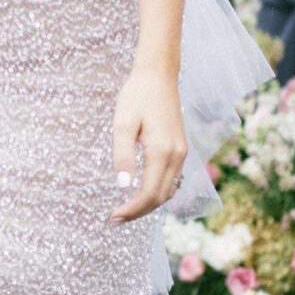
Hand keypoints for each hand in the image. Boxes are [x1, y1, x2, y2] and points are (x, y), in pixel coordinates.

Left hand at [111, 68, 187, 221]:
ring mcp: (181, 153)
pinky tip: (142, 193)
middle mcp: (177, 156)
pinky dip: (158, 192)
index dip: (132, 210)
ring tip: (127, 210)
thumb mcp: (122, 124)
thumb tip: (123, 186)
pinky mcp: (180, 148)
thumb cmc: (137, 96)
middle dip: (139, 211)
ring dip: (149, 204)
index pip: (149, 194)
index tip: (113, 217)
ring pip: (168, 191)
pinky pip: (172, 179)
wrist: (158, 75)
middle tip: (116, 219)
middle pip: (161, 197)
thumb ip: (123, 155)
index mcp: (162, 152)